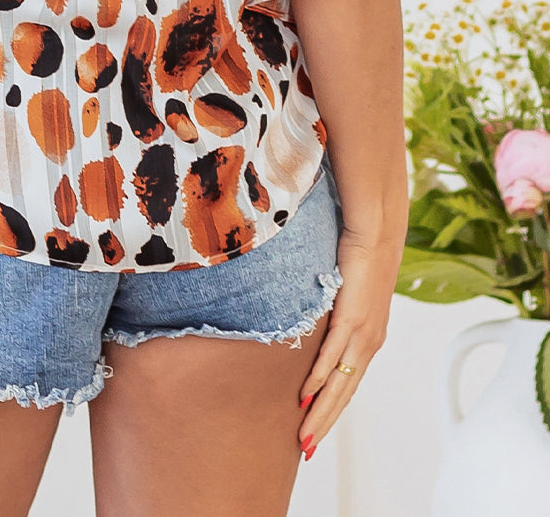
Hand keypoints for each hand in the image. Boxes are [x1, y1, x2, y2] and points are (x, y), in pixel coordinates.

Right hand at [296, 224, 403, 456]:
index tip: (316, 431)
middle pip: (345, 392)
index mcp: (369, 338)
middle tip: (306, 449)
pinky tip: (306, 395)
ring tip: (304, 435)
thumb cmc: (360, 255)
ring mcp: (362, 332)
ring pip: (339, 382)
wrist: (375, 231)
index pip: (348, 383)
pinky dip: (319, 378)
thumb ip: (334, 312)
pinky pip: (332, 354)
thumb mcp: (346, 291)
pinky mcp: (351, 317)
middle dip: (325, 423)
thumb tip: (314, 319)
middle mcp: (369, 342)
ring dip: (320, 412)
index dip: (332, 410)